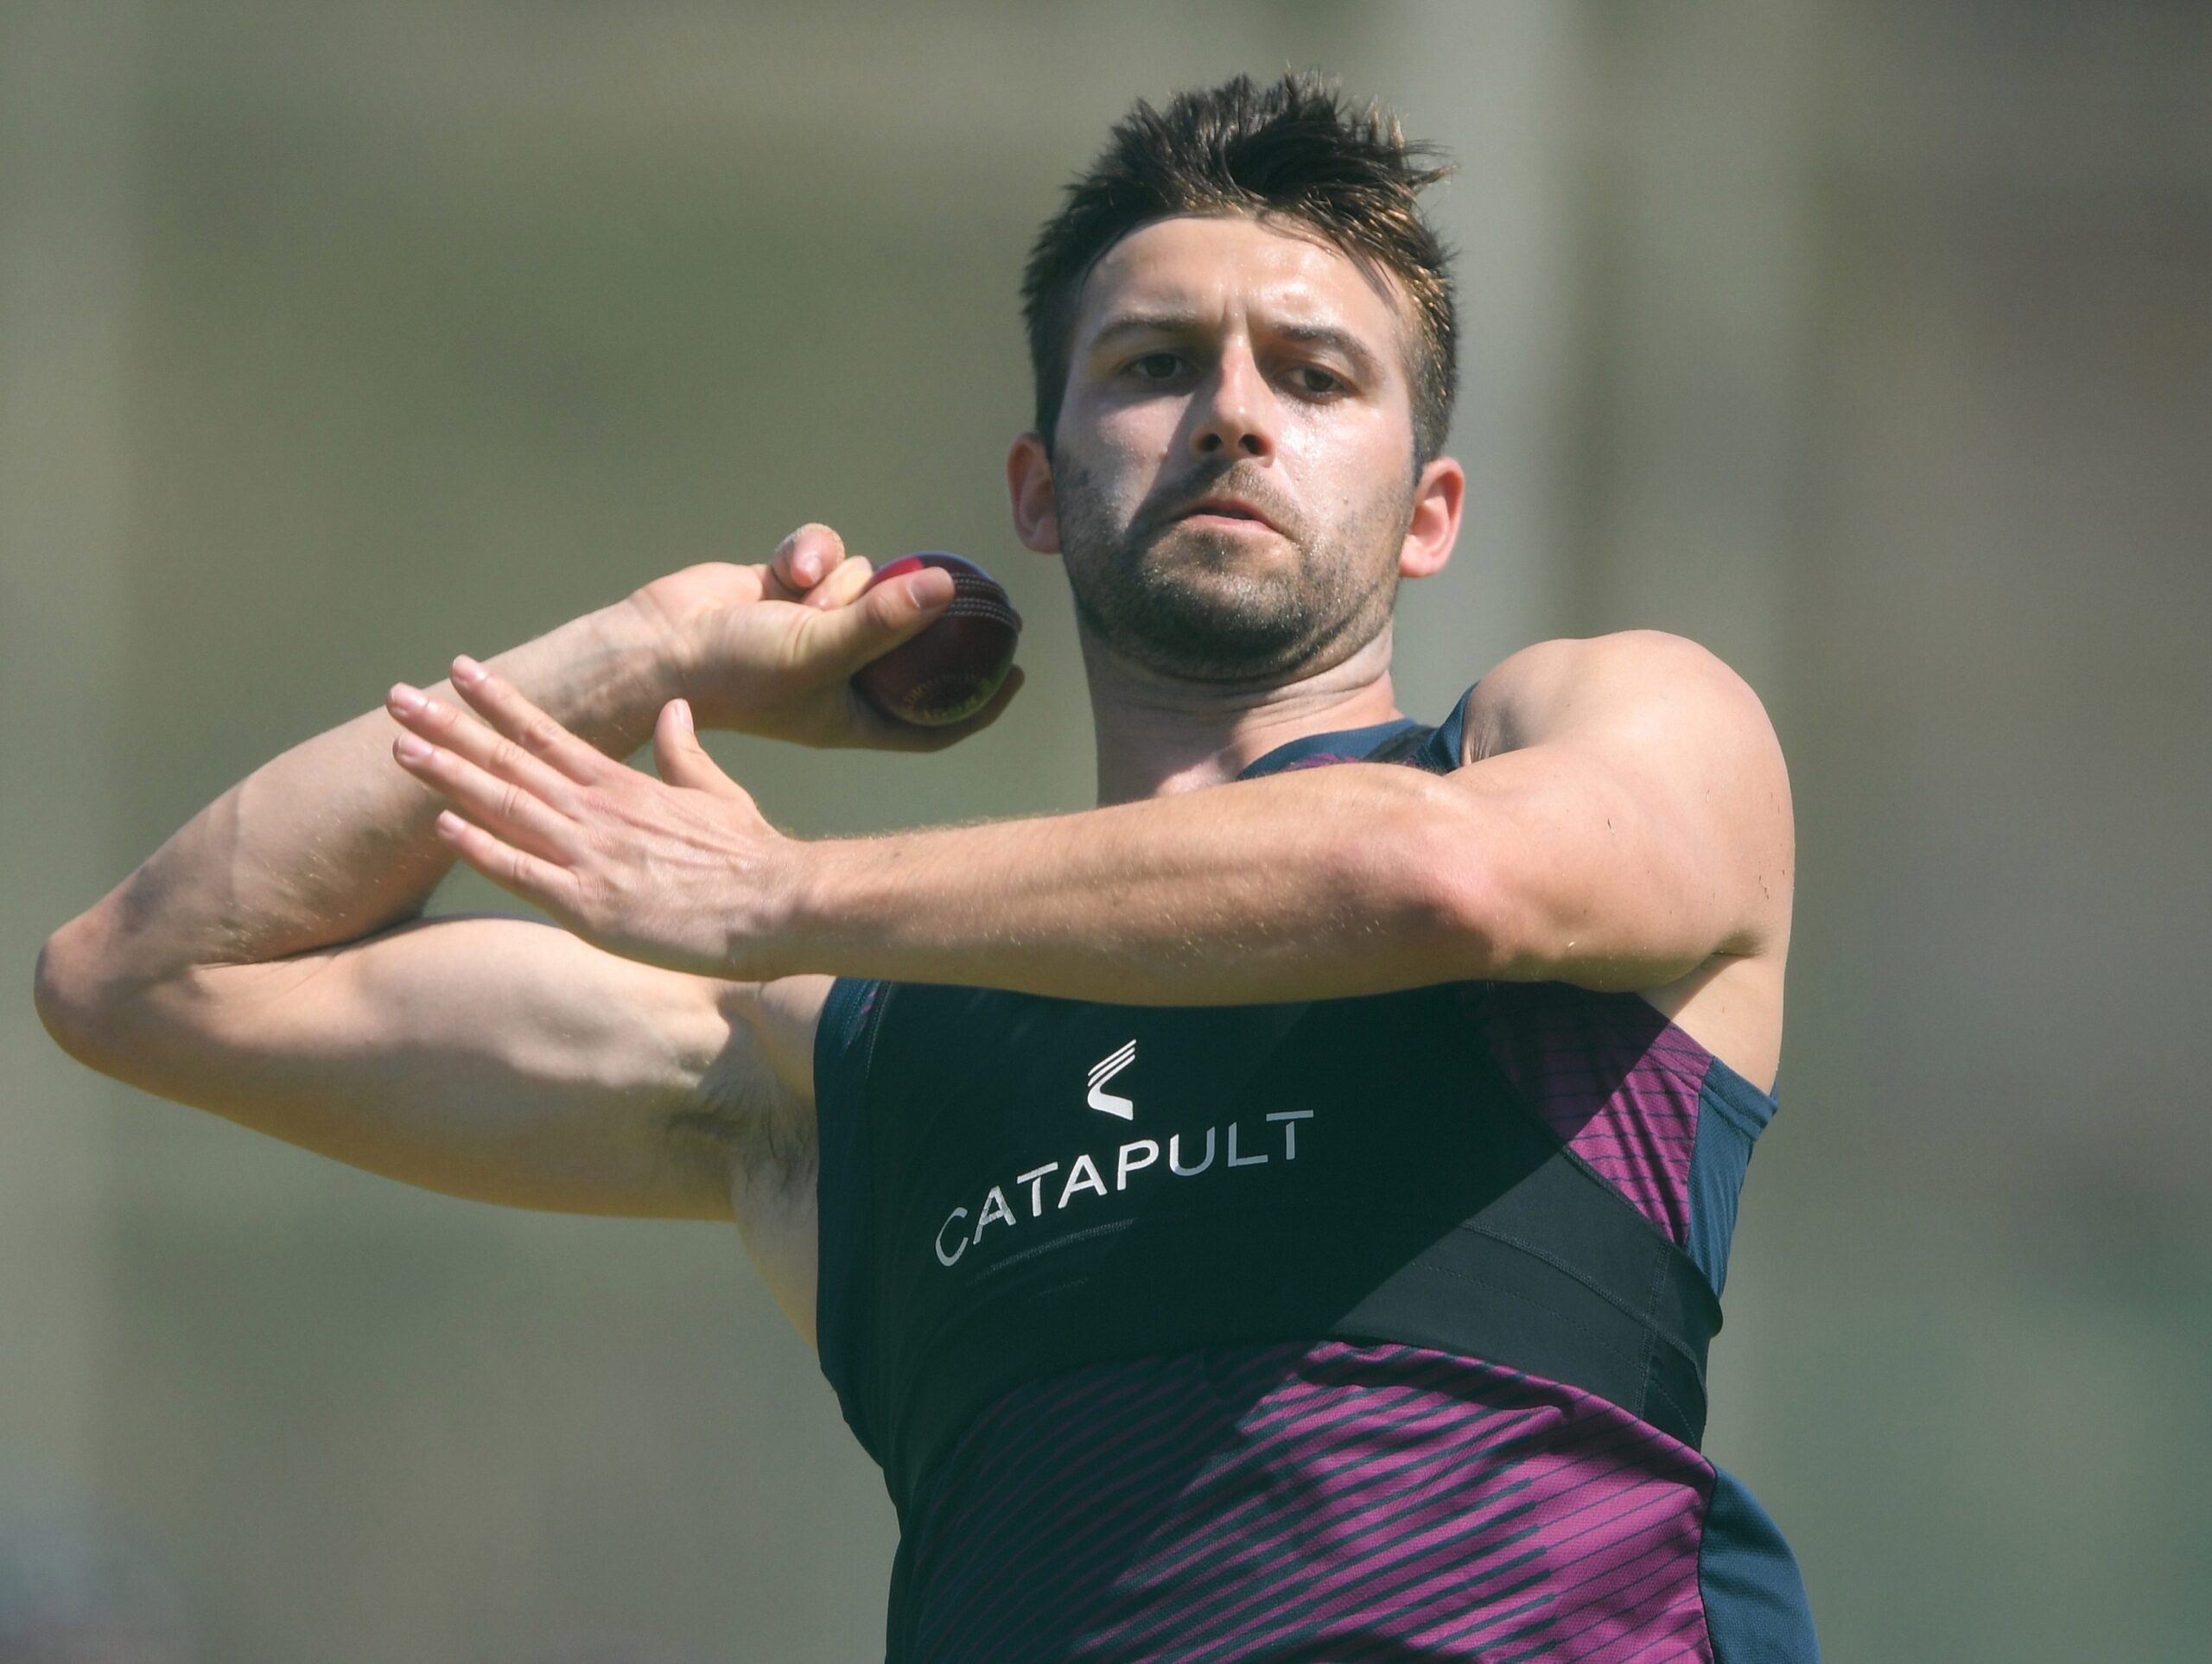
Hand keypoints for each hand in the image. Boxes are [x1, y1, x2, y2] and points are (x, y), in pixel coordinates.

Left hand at [386, 657, 801, 980]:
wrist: (777, 903)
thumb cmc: (752, 857)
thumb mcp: (719, 793)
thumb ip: (685, 753)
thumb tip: (671, 711)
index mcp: (623, 786)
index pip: (546, 733)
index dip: (498, 702)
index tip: (459, 672)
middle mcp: (597, 811)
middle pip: (509, 761)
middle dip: (450, 728)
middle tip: (399, 696)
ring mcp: (589, 856)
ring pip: (505, 807)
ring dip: (450, 775)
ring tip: (401, 747)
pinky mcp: (590, 906)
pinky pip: (523, 873)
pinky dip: (480, 848)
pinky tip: (441, 827)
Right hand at [626, 522, 1024, 749]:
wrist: (657, 644)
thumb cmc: (735, 671)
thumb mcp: (820, 650)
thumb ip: (885, 621)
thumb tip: (949, 587)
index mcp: (856, 713)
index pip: (934, 720)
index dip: (980, 704)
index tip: (1020, 674)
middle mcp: (841, 673)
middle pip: (908, 637)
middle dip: (921, 611)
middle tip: (968, 585)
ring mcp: (815, 628)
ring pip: (868, 582)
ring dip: (845, 578)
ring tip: (806, 593)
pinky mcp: (789, 588)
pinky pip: (828, 555)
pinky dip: (813, 553)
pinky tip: (791, 566)